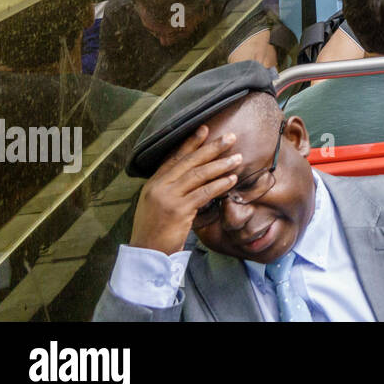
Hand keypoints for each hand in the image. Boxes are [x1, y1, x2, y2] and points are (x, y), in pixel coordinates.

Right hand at [129, 126, 242, 254]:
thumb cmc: (155, 230)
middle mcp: (158, 186)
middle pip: (189, 162)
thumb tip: (193, 174)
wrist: (146, 254)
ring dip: (221, 165)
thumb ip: (170, 188)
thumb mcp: (157, 204)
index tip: (205, 129)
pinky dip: (219, 185)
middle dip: (211, 148)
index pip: (174, 157)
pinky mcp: (178, 210)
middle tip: (230, 137)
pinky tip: (231, 180)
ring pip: (198, 175)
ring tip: (238, 158)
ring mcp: (167, 197)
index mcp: (153, 183)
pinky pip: (203, 193)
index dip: (191, 143)